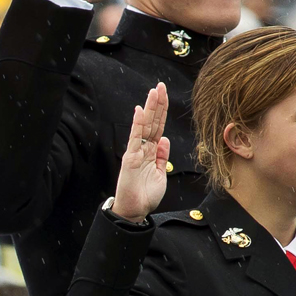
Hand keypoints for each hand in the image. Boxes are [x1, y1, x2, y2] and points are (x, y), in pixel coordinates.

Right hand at [110, 83, 170, 220]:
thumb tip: (165, 139)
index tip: (164, 95)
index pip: (158, 127)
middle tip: (160, 85)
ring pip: (144, 126)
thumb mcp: (160, 173)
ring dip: (149, 108)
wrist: (135, 210)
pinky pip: (135, 138)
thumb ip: (162, 156)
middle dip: (157, 104)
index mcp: (151, 152)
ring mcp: (136, 152)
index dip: (162, 111)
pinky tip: (140, 111)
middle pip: (152, 122)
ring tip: (153, 92)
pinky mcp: (130, 158)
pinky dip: (137, 124)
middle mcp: (143, 149)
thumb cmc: (146, 195)